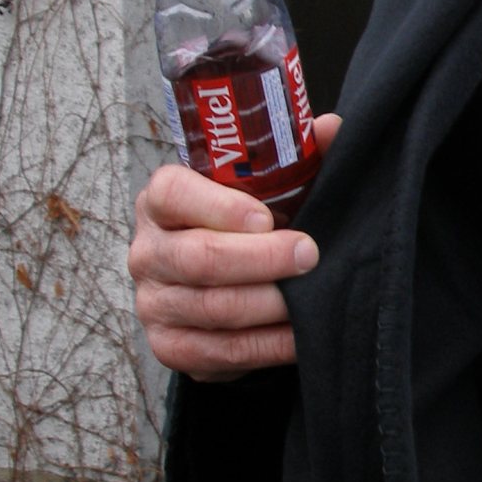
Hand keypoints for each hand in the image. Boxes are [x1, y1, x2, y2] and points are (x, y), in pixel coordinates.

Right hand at [128, 113, 340, 380]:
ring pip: (213, 309)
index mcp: (162, 200)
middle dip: (262, 259)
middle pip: (199, 259)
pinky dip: (266, 347)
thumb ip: (295, 156)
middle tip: (308, 254)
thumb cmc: (248, 224)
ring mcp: (154, 302)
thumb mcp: (267, 185)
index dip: (220, 207)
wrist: (220, 282)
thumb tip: (333, 129)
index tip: (266, 217)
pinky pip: (219, 352)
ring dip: (270, 305)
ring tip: (311, 296)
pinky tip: (299, 335)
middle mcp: (148, 251)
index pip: (175, 194)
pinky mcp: (170, 346)